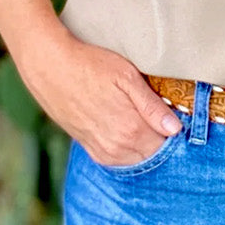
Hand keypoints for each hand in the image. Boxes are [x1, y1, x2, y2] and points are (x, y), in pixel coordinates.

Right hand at [14, 25, 183, 166]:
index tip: (174, 114)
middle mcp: (117, 146)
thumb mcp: (126, 76)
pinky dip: (127, 150)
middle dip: (160, 138)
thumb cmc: (90, 65)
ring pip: (136, 159)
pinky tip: (126, 130)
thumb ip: (152, 106)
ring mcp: (101, 150)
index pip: (167, 142)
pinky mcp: (88, 148)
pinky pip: (117, 160)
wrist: (49, 67)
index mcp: (131, 128)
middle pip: (153, 153)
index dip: (173, 128)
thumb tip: (176, 128)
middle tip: (160, 115)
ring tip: (141, 119)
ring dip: (144, 145)